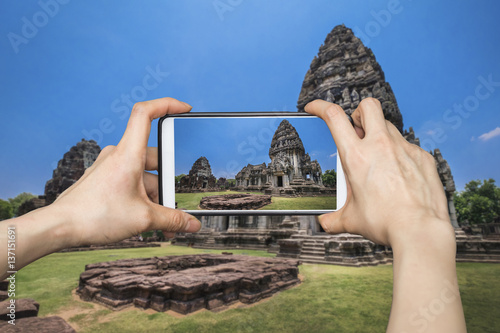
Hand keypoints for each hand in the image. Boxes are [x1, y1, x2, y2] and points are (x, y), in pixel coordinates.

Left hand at [52, 97, 200, 245]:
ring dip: (155, 197)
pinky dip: (142, 198)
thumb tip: (192, 224)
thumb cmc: (94, 216)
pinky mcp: (105, 179)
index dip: (167, 104)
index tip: (184, 108)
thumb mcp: (144, 219)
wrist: (60, 227)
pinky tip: (144, 219)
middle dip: (167, 184)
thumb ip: (172, 219)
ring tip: (160, 223)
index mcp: (128, 154)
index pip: (145, 113)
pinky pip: (131, 183)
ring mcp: (110, 167)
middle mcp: (118, 155)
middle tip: (172, 205)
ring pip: (143, 175)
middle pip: (154, 158)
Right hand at [305, 98, 453, 246]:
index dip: (321, 106)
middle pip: (368, 106)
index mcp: (356, 157)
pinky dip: (400, 155)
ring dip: (379, 134)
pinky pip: (408, 146)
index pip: (334, 117)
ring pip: (389, 126)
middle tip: (356, 129)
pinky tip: (399, 175)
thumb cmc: (385, 223)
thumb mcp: (351, 219)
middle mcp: (380, 146)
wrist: (419, 231)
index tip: (315, 107)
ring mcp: (404, 149)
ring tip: (378, 158)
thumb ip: (334, 218)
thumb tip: (325, 222)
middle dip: (358, 112)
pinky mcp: (422, 157)